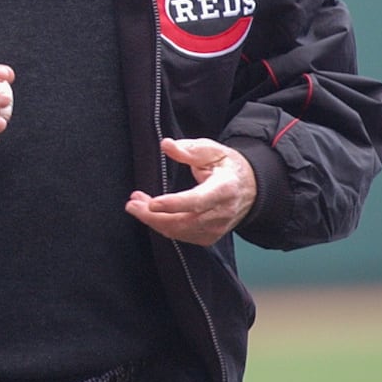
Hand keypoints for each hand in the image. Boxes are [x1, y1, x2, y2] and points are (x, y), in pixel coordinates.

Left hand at [124, 137, 255, 245]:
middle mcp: (221, 213)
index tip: (152, 203)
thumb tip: (166, 145)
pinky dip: (162, 226)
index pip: (197, 201)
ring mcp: (216, 228)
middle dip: (153, 215)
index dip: (174, 204)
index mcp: (224, 189)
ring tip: (135, 204)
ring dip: (153, 220)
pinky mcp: (209, 236)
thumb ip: (189, 149)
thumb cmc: (227, 166)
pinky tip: (150, 213)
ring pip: (179, 231)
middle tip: (132, 203)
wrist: (249, 189)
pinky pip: (181, 236)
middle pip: (183, 221)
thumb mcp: (212, 150)